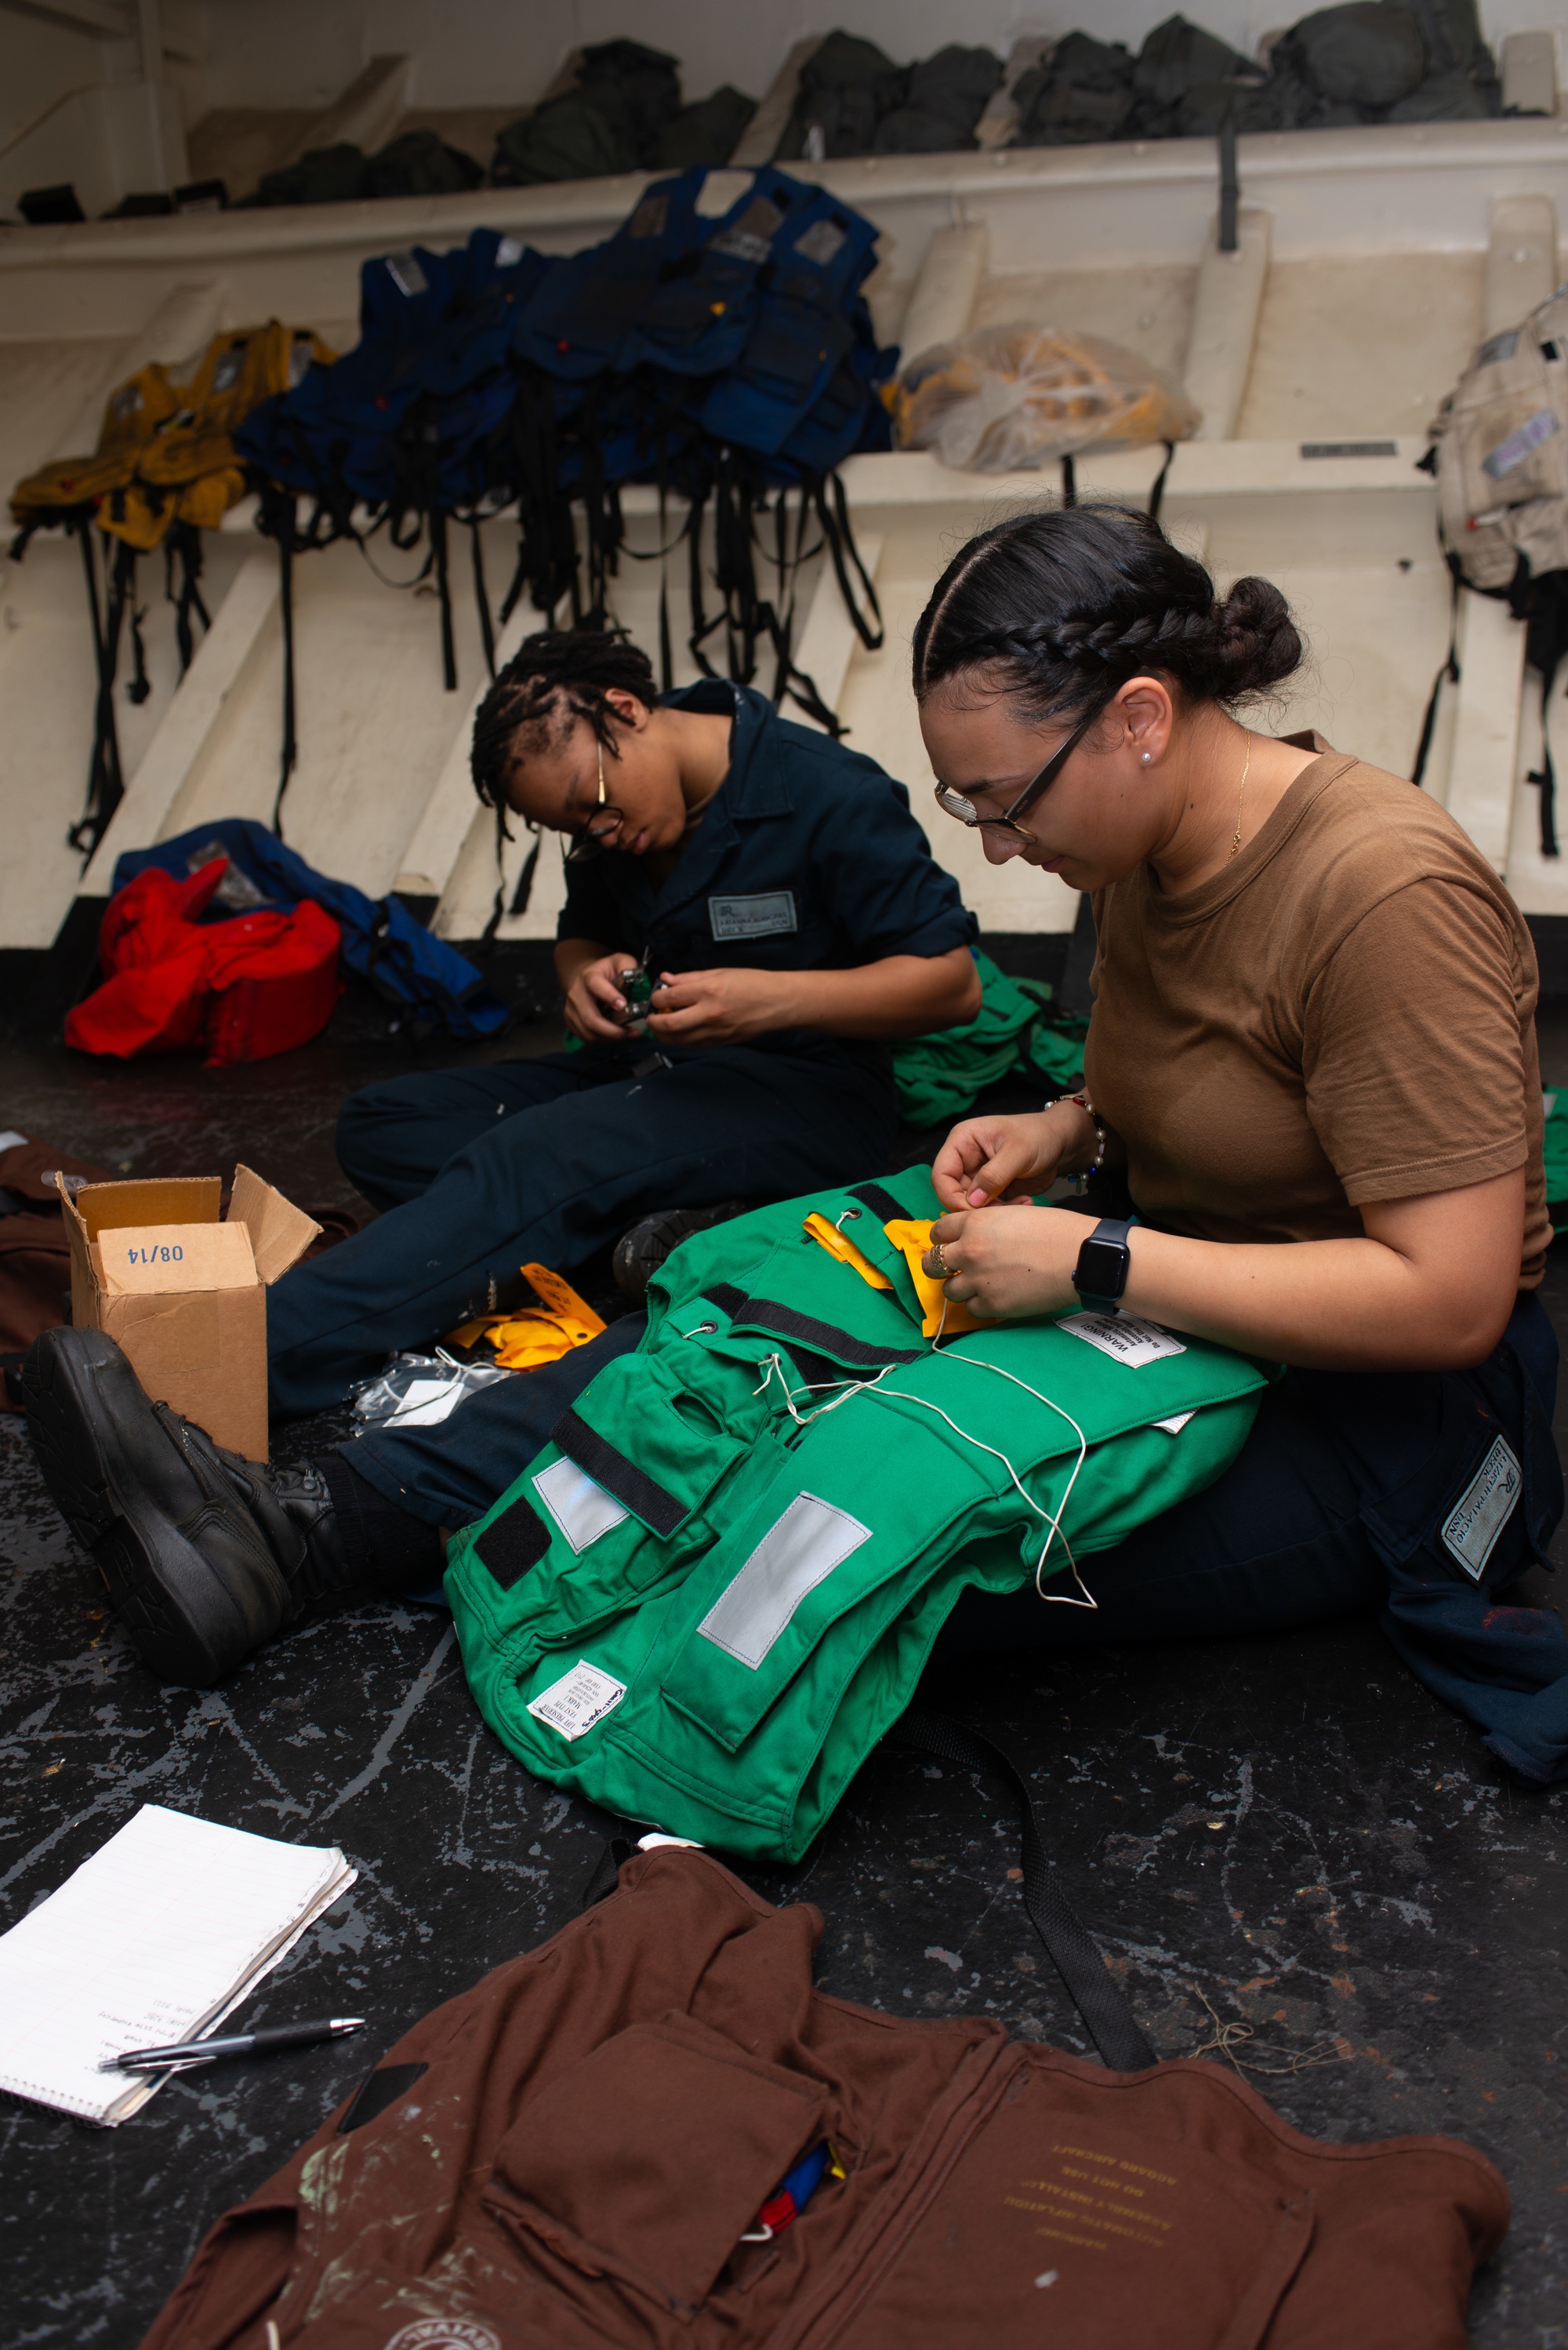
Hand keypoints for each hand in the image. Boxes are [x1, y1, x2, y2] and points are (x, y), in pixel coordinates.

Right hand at [563, 953, 641, 1043]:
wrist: (587, 979)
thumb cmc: (607, 972)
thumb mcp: (619, 961)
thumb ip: (628, 966)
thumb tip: (635, 977)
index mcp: (588, 976)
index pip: (595, 985)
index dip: (609, 996)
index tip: (624, 1005)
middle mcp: (576, 994)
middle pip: (590, 1018)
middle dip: (613, 1030)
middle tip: (632, 1032)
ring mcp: (571, 1010)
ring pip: (588, 1032)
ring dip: (610, 1038)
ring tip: (628, 1035)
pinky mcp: (571, 1022)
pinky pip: (586, 1038)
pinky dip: (603, 1040)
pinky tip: (616, 1036)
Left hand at [645, 967, 790, 1046]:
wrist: (778, 1003)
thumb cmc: (753, 984)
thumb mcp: (720, 972)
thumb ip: (690, 978)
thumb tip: (667, 979)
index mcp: (709, 991)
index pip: (669, 998)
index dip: (656, 998)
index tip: (657, 996)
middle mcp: (709, 1013)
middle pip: (668, 1025)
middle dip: (653, 1022)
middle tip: (652, 1016)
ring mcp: (715, 1031)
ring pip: (677, 1040)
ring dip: (664, 1035)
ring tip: (663, 1025)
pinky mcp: (720, 1043)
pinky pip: (692, 1045)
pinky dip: (680, 1040)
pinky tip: (680, 1031)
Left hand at [923, 1203, 1085, 1321]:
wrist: (1078, 1257)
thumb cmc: (1055, 1231)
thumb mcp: (1013, 1215)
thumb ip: (987, 1226)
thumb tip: (974, 1236)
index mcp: (974, 1223)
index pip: (938, 1232)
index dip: (942, 1239)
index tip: (947, 1245)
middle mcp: (969, 1251)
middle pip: (933, 1263)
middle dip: (939, 1266)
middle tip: (950, 1269)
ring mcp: (978, 1280)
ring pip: (949, 1290)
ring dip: (960, 1288)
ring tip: (978, 1286)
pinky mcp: (991, 1304)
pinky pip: (971, 1308)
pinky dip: (979, 1304)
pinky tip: (995, 1297)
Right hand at [931, 1104, 1090, 1211]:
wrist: (1062, 1143)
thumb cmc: (1039, 1136)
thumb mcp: (1017, 1152)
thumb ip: (993, 1176)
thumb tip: (971, 1202)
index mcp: (962, 1141)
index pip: (941, 1174)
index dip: (950, 1195)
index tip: (971, 1211)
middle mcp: (965, 1159)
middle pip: (953, 1193)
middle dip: (975, 1207)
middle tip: (1002, 1209)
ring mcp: (978, 1176)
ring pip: (970, 1205)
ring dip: (993, 1210)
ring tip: (1019, 1203)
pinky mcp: (991, 1189)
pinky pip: (988, 1208)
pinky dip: (1003, 1211)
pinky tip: (1025, 1201)